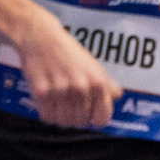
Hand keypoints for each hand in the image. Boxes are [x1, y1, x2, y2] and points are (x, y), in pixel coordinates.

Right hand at [13, 11, 118, 129]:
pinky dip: (47, 114)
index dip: (94, 119)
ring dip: (61, 118)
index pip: (102, 118)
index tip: (88, 115)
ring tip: (58, 106)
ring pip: (64, 122)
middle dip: (75, 119)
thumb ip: (107, 83)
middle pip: (81, 122)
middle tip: (69, 108)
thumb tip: (117, 96)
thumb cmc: (68, 52)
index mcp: (98, 83)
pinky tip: (47, 104)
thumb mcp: (94, 66)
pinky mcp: (41, 91)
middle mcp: (81, 88)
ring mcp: (61, 90)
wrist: (41, 37)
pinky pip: (47, 116)